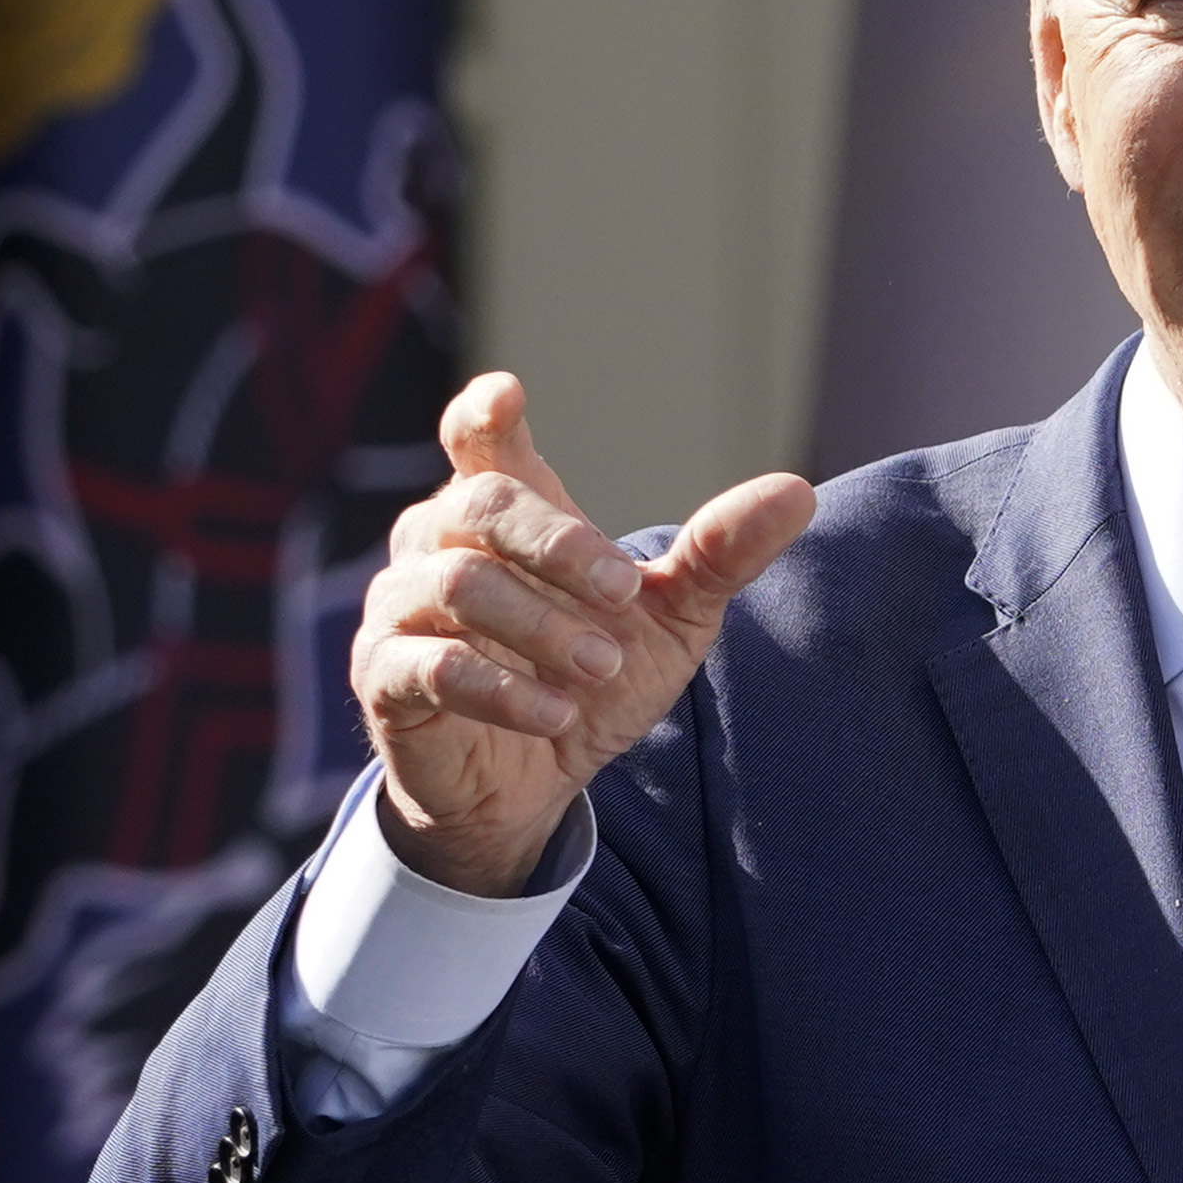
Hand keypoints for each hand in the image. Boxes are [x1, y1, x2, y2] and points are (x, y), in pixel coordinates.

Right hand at [350, 373, 816, 895]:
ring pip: (455, 586)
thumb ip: (718, 555)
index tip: (506, 397)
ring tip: (601, 669)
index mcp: (502, 513)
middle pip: (478, 506)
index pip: (476, 441)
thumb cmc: (589, 679)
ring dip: (539, 627)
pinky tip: (555, 716)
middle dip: (558, 544)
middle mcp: (438, 544)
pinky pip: (429, 667)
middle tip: (622, 593)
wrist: (534, 784)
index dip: (483, 415)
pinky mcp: (384, 678)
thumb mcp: (668, 619)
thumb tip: (797, 492)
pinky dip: (501, 690)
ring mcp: (402, 608)